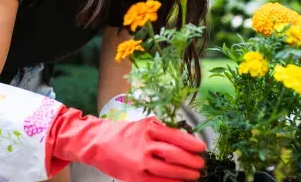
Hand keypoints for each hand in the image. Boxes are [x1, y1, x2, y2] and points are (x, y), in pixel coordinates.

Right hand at [49, 108, 205, 181]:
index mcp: (149, 129)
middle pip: (174, 154)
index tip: (202, 148)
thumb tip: (184, 139)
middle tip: (201, 164)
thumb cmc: (124, 133)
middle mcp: (145, 144)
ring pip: (167, 170)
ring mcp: (140, 161)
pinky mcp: (135, 176)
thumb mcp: (145, 124)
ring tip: (194, 175)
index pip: (176, 137)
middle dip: (191, 161)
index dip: (191, 143)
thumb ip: (163, 130)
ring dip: (184, 173)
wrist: (98, 143)